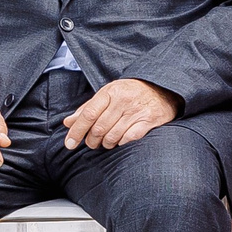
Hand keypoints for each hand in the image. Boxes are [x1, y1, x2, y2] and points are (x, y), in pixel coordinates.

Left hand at [62, 77, 178, 149]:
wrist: (163, 88)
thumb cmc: (131, 92)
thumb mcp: (109, 94)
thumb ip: (88, 108)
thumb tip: (68, 123)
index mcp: (111, 91)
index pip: (88, 114)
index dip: (77, 130)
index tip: (69, 144)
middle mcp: (123, 100)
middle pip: (99, 128)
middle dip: (91, 140)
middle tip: (91, 143)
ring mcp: (137, 111)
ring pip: (113, 136)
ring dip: (106, 144)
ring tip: (106, 142)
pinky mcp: (149, 121)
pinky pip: (128, 139)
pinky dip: (121, 143)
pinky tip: (120, 141)